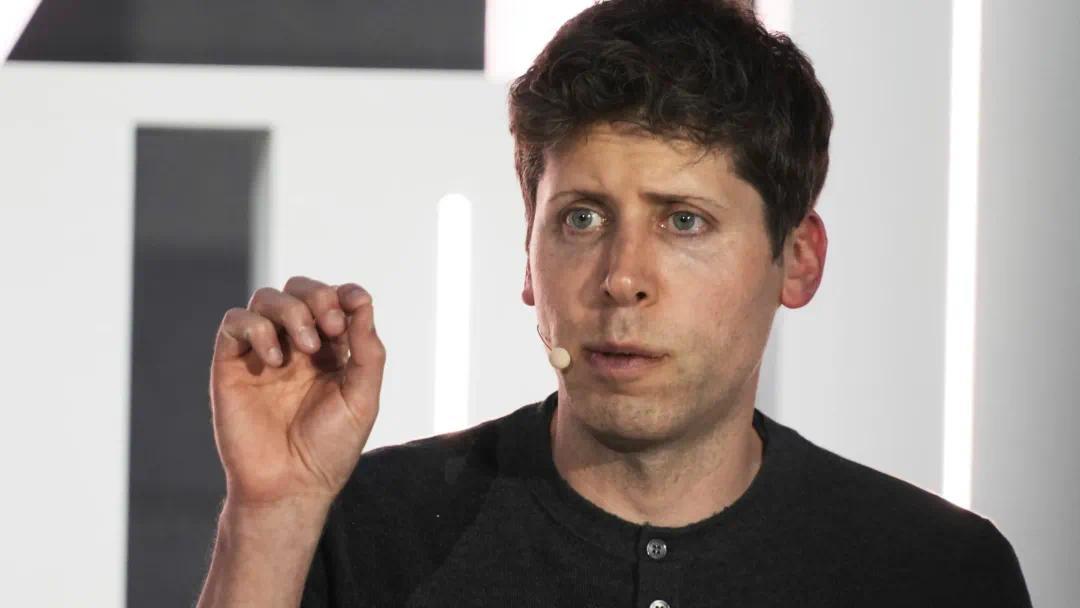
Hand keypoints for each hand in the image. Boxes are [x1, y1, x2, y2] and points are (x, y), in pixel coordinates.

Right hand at [209, 276, 385, 507]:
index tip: (354, 309)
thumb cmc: (330, 447)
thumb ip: (367, 350)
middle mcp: (295, 346)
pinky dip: (257, 328)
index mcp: (331, 351)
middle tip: (331, 328)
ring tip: (306, 349)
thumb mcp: (363, 397)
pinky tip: (275, 360)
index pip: (334, 300)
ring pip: (267, 298)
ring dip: (292, 311)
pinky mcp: (232, 364)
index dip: (344, 294)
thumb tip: (362, 301)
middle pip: (299, 290)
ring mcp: (263, 353)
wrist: (290, 486)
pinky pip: (235, 322)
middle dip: (319, 297)